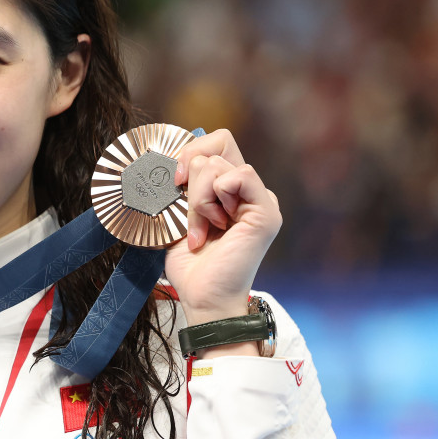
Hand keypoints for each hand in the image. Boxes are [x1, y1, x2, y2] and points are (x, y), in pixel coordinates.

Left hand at [166, 129, 280, 325]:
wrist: (202, 295)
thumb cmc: (190, 263)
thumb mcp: (177, 215)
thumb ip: (181, 185)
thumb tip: (170, 158)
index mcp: (229, 187)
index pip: (215, 143)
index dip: (189, 153)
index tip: (173, 182)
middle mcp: (247, 190)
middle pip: (218, 144)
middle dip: (190, 176)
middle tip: (188, 212)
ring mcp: (260, 199)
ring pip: (218, 164)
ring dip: (198, 198)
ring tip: (202, 229)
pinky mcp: (267, 212)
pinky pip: (241, 175)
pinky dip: (216, 196)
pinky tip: (217, 225)